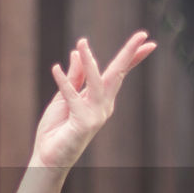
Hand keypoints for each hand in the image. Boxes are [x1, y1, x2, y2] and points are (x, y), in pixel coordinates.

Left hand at [29, 31, 155, 169]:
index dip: (131, 56)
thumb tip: (76, 54)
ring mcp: (96, 115)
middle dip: (129, 54)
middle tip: (143, 34)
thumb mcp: (64, 97)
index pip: (118, 73)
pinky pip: (73, 96)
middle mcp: (103, 106)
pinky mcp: (83, 122)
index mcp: (100, 98)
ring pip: (97, 82)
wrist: (48, 158)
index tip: (145, 39)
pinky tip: (55, 68)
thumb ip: (74, 78)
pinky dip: (64, 82)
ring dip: (89, 61)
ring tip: (81, 43)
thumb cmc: (57, 130)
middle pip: (117, 74)